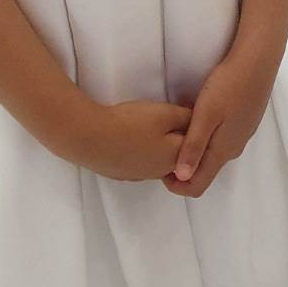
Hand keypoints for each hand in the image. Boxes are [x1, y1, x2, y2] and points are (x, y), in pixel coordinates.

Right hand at [75, 100, 191, 181]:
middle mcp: (160, 172)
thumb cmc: (131, 124)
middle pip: (177, 153)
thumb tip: (198, 121)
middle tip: (165, 115)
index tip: (185, 111)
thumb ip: (187, 117)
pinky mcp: (123, 173)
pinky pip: (141, 160)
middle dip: (176, 136)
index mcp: (174, 159)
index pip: (195, 144)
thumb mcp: (165, 113)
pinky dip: (141, 148)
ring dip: (159, 143)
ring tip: (147, 123)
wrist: (90, 138)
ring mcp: (139, 175)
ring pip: (159, 157)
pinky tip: (131, 135)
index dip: (192, 125)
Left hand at [165, 40, 279, 197]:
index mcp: (222, 151)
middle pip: (205, 170)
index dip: (176, 185)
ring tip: (180, 127)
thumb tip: (182, 178)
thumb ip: (193, 147)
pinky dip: (207, 135)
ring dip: (195, 148)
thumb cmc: (228, 86)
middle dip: (184, 166)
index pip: (198, 185)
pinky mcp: (244, 121)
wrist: (257, 60)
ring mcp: (241, 134)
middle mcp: (233, 148)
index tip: (161, 167)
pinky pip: (222, 138)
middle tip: (166, 144)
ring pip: (214, 152)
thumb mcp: (205, 115)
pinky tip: (201, 115)